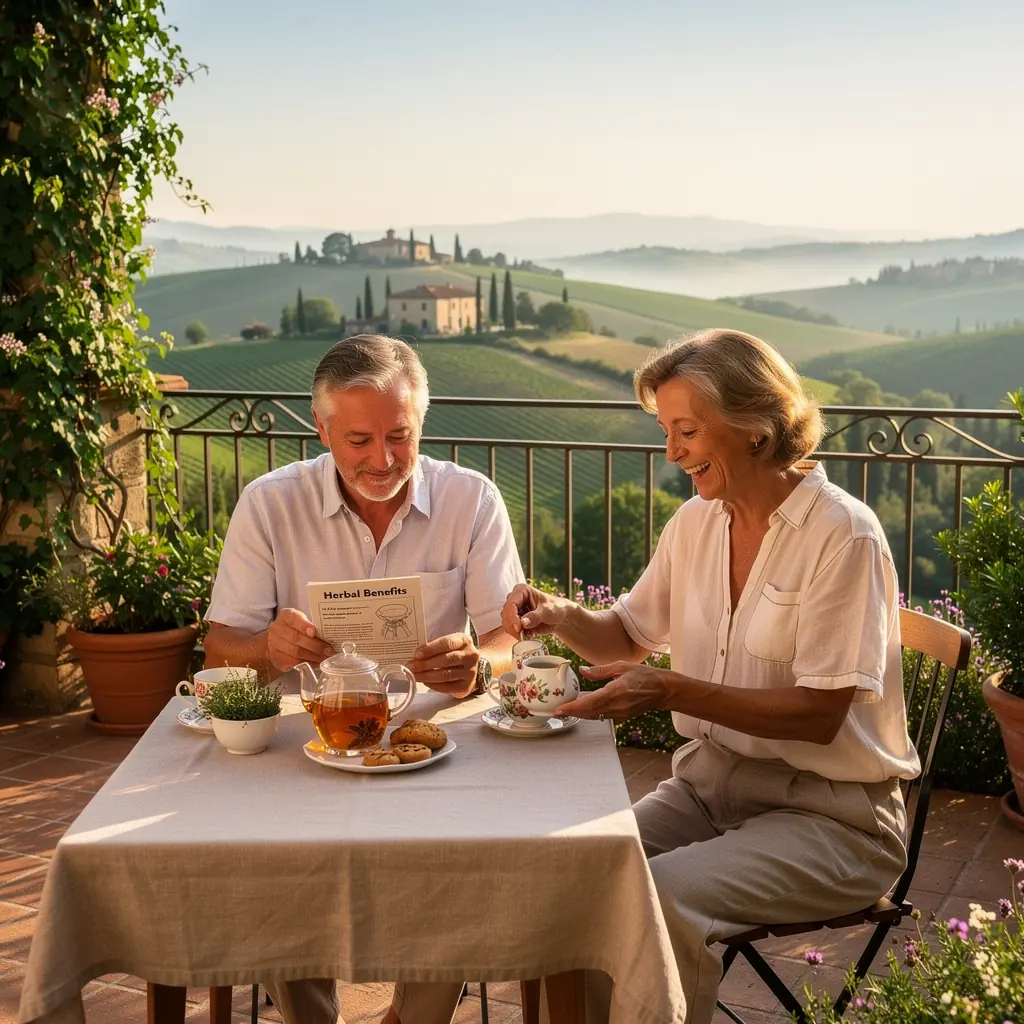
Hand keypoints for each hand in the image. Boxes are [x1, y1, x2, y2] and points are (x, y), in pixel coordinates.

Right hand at [265, 608, 334, 672]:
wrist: (277, 642)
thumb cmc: (295, 630)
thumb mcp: (302, 622)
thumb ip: (313, 626)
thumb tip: (331, 635)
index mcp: (286, 616)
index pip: (293, 618)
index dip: (303, 625)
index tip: (314, 632)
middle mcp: (277, 629)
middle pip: (296, 637)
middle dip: (315, 645)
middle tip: (328, 650)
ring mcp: (274, 644)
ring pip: (295, 651)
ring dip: (313, 656)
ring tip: (324, 657)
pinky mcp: (276, 658)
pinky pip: (293, 662)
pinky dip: (307, 663)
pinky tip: (316, 663)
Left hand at [407, 633, 478, 697]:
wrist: (470, 667)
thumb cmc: (453, 653)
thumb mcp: (448, 645)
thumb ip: (434, 647)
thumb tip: (415, 656)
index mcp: (464, 640)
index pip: (447, 643)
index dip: (431, 649)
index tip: (417, 654)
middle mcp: (471, 655)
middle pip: (446, 660)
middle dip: (425, 664)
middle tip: (411, 667)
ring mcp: (471, 672)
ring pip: (446, 675)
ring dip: (427, 676)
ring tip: (414, 676)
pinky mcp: (467, 686)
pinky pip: (448, 687)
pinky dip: (434, 686)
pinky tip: (425, 682)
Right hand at [501, 584, 569, 638]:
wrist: (560, 616)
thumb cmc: (555, 608)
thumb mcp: (547, 611)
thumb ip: (535, 616)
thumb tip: (523, 623)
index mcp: (521, 590)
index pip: (511, 604)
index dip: (512, 617)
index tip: (518, 628)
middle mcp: (515, 599)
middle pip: (505, 614)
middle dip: (513, 626)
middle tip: (523, 635)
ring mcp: (515, 610)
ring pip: (506, 622)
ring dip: (515, 632)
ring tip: (529, 635)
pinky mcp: (516, 620)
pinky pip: (511, 629)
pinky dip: (518, 634)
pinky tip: (529, 635)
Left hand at [555, 662, 669, 720]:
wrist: (663, 690)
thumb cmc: (644, 675)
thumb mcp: (621, 666)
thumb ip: (600, 670)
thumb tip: (582, 670)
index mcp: (616, 691)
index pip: (590, 702)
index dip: (573, 708)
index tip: (559, 710)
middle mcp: (618, 706)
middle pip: (589, 712)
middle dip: (572, 713)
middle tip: (556, 712)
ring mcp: (621, 714)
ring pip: (595, 716)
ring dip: (580, 714)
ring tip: (566, 711)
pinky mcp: (623, 717)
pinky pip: (603, 717)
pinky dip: (591, 714)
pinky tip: (583, 710)